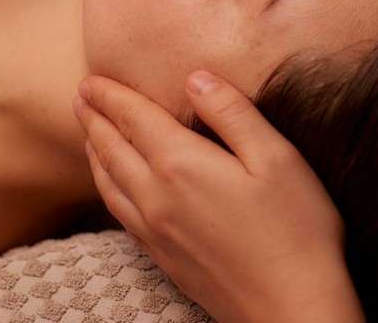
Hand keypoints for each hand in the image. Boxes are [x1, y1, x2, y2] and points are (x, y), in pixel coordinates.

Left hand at [74, 71, 364, 322]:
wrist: (290, 307)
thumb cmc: (296, 230)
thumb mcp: (277, 158)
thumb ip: (233, 113)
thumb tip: (196, 78)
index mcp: (182, 165)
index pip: (134, 119)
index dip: (111, 96)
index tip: (92, 79)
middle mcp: (157, 197)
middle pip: (112, 149)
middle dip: (95, 119)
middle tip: (81, 96)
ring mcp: (155, 231)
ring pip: (108, 183)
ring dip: (95, 153)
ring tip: (89, 134)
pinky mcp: (162, 257)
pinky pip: (119, 213)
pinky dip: (106, 187)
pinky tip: (113, 185)